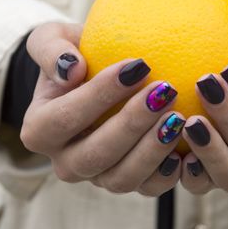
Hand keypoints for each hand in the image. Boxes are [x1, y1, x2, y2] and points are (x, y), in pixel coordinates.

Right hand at [20, 22, 185, 196]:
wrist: (91, 82)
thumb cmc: (74, 57)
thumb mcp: (52, 40)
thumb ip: (51, 49)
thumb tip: (71, 68)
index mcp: (40, 130)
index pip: (65, 118)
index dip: (101, 94)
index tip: (138, 66)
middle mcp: (65, 161)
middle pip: (96, 154)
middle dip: (133, 124)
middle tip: (166, 92)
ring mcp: (96, 177)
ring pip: (122, 178)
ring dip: (153, 150)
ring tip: (179, 117)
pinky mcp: (126, 182)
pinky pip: (148, 188)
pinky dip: (168, 173)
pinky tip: (187, 147)